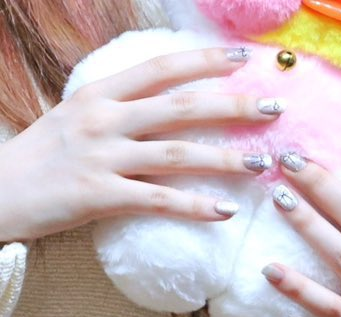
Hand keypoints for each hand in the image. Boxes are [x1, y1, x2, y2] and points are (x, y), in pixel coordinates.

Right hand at [0, 46, 275, 242]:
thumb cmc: (45, 157)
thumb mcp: (78, 117)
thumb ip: (122, 108)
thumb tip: (169, 100)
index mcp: (99, 95)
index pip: (160, 70)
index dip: (203, 62)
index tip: (244, 58)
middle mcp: (103, 120)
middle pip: (180, 108)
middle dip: (232, 105)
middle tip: (275, 107)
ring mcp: (102, 157)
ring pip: (177, 154)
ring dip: (225, 159)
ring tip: (264, 163)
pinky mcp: (99, 195)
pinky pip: (157, 200)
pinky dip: (194, 207)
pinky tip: (226, 213)